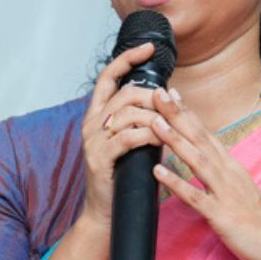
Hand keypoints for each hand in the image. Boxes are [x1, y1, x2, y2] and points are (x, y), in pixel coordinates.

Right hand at [80, 43, 163, 226]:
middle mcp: (91, 123)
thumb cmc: (123, 176)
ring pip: (127, 113)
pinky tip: (160, 137)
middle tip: (169, 104)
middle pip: (124, 92)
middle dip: (151, 94)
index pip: (108, 76)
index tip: (148, 47)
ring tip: (169, 124)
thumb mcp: (131, 141)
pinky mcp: (99, 158)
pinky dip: (148, 134)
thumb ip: (141, 119)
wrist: (105, 212)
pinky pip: (127, 137)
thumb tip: (166, 96)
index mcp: (97, 115)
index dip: (127, 58)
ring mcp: (92, 140)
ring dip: (154, 116)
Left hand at [149, 88, 260, 259]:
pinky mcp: (223, 216)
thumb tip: (203, 166)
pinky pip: (196, 197)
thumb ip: (221, 177)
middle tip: (157, 92)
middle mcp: (229, 174)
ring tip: (154, 122)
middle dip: (178, 114)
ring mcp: (226, 193)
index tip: (171, 93)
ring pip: (197, 160)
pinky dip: (177, 182)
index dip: (187, 113)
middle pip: (200, 138)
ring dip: (175, 140)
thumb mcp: (240, 193)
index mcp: (232, 168)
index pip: (206, 134)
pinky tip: (159, 171)